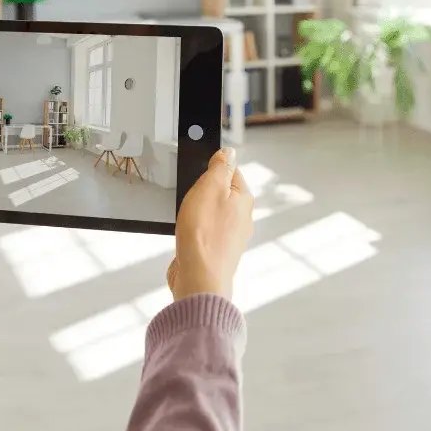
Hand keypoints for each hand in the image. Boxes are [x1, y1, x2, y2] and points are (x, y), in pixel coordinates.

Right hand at [166, 147, 252, 300]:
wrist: (199, 278)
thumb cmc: (203, 235)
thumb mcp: (209, 188)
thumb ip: (220, 167)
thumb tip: (228, 152)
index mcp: (244, 199)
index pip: (231, 171)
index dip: (211, 168)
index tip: (198, 171)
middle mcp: (242, 218)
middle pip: (221, 193)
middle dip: (202, 193)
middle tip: (189, 197)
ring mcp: (230, 237)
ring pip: (212, 214)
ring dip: (197, 213)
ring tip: (187, 218)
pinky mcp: (217, 251)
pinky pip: (205, 233)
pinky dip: (194, 231)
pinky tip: (186, 235)